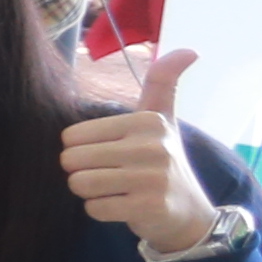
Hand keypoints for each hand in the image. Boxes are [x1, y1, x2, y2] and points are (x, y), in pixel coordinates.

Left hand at [63, 46, 218, 256]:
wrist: (189, 212)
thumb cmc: (163, 161)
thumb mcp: (162, 119)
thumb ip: (162, 83)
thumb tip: (190, 49)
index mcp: (146, 121)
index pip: (72, 136)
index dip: (82, 150)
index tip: (112, 154)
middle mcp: (151, 146)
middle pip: (71, 160)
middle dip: (82, 172)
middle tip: (112, 176)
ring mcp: (151, 178)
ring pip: (80, 184)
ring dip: (90, 192)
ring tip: (117, 190)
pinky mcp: (148, 207)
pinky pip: (93, 208)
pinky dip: (101, 211)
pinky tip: (126, 206)